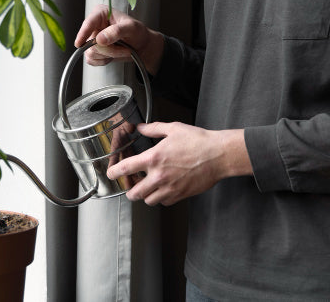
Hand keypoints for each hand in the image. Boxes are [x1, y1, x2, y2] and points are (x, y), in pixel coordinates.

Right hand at [74, 4, 164, 74]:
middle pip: (91, 42)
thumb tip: (100, 39)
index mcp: (101, 13)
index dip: (83, 33)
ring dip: (110, 55)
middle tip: (125, 49)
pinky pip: (92, 60)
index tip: (79, 44)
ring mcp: (91, 38)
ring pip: (91, 53)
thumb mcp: (132, 28)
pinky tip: (113, 55)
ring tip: (122, 50)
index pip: (88, 23)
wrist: (140, 45)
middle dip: (110, 49)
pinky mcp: (92, 50)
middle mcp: (94, 25)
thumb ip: (117, 31)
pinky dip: (105, 61)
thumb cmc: (137, 32)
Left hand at [106, 122, 251, 205]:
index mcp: (154, 158)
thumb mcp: (173, 129)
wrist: (218, 156)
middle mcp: (159, 176)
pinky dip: (161, 198)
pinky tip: (163, 188)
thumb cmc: (198, 141)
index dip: (114, 172)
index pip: (126, 169)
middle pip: (134, 193)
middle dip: (129, 189)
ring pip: (148, 200)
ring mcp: (170, 188)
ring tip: (148, 186)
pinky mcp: (180, 195)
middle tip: (131, 184)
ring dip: (145, 195)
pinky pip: (164, 202)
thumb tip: (140, 127)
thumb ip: (153, 129)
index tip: (111, 173)